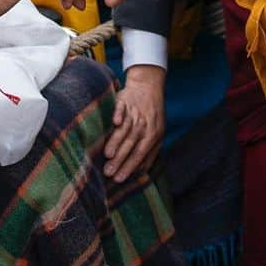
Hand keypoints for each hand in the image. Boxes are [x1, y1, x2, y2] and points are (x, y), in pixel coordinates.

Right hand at [105, 64, 164, 181]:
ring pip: (125, 129)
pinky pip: (121, 108)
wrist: (148, 86)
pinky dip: (118, 114)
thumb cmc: (152, 115)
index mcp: (152, 134)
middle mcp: (143, 124)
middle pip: (131, 144)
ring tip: (107, 155)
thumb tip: (142, 172)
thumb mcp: (158, 134)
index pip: (140, 154)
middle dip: (119, 159)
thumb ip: (151, 153)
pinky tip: (115, 122)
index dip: (129, 166)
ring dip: (116, 141)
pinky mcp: (124, 100)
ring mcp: (134, 112)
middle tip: (108, 172)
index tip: (119, 179)